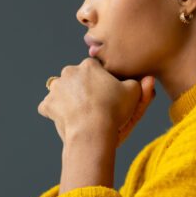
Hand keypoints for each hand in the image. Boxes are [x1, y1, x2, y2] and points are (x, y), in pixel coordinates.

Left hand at [38, 59, 156, 147]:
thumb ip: (140, 85)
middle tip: (94, 106)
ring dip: (68, 99)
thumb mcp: (134, 94)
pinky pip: (49, 107)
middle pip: (76, 80)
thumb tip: (148, 79)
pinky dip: (55, 113)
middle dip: (83, 90)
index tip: (107, 96)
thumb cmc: (115, 110)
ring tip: (80, 114)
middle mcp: (69, 72)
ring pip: (61, 92)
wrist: (93, 130)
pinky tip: (66, 120)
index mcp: (88, 66)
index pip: (95, 72)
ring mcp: (56, 89)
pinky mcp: (47, 105)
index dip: (102, 84)